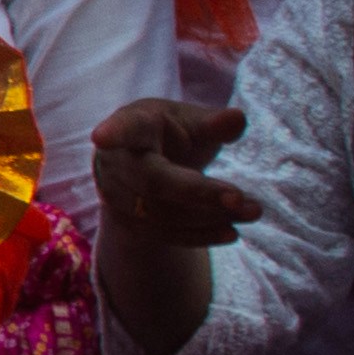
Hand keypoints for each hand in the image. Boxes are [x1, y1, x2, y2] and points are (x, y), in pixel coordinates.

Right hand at [90, 99, 261, 251]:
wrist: (142, 165)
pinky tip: (232, 232)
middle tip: (240, 198)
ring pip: (161, 214)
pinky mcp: (128, 223)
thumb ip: (214, 123)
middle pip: (154, 181)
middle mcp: (118, 162)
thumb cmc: (170, 135)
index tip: (101, 137)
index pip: (124, 129)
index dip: (114, 133)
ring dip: (209, 216)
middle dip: (198, 192)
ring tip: (252, 211)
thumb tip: (237, 118)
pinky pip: (164, 235)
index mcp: (133, 125)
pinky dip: (201, 235)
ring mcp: (118, 195)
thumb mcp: (191, 122)